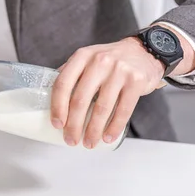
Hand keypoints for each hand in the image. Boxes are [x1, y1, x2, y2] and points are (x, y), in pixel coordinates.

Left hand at [50, 33, 193, 148]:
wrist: (144, 52)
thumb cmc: (110, 61)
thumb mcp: (88, 59)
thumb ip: (72, 75)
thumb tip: (49, 99)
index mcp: (82, 56)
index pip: (63, 84)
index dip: (57, 107)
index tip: (57, 124)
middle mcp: (99, 61)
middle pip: (80, 99)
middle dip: (74, 125)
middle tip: (71, 140)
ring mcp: (119, 70)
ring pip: (102, 108)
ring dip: (93, 130)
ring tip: (88, 143)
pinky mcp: (136, 81)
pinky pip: (123, 110)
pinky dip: (114, 127)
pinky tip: (107, 137)